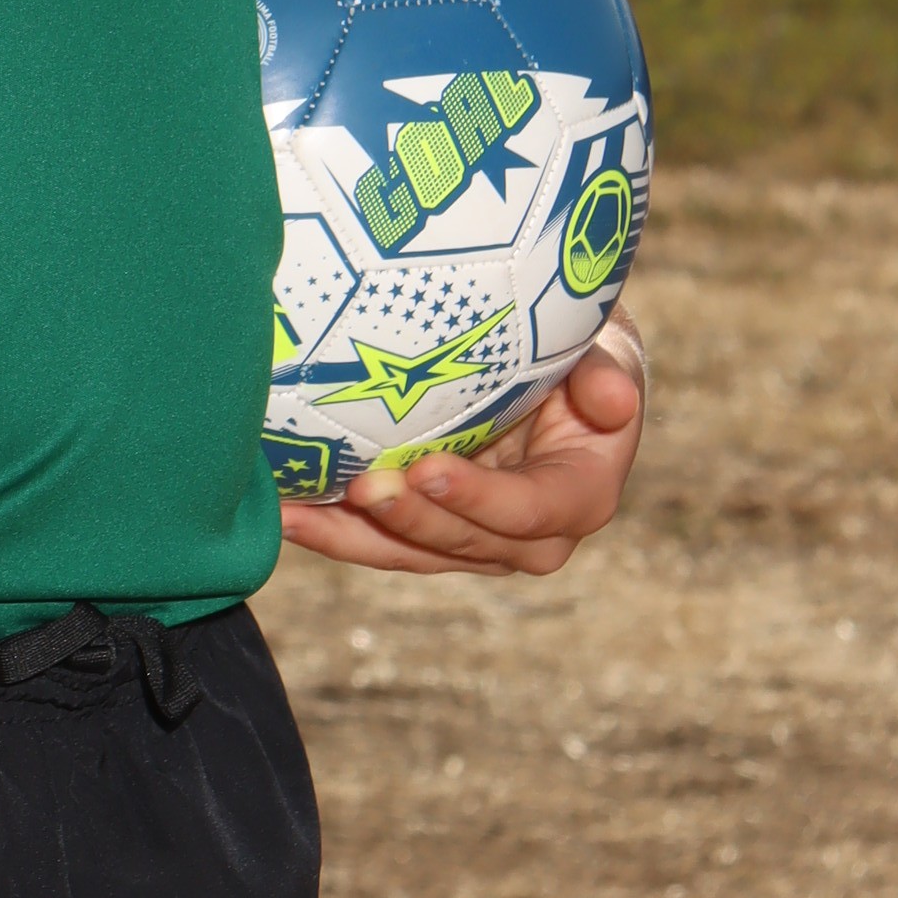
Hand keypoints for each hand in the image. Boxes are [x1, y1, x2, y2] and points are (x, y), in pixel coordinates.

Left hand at [277, 316, 645, 580]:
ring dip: (357, 535)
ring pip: (414, 552)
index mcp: (580, 495)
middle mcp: (531, 533)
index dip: (480, 499)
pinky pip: (380, 539)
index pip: (530, 510)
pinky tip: (285, 508)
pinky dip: (333, 527)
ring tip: (300, 509)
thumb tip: (613, 400)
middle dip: (410, 520)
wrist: (549, 360)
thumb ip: (607, 371)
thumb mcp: (605, 346)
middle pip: (466, 543)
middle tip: (361, 484)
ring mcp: (474, 536)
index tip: (427, 467)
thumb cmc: (581, 345)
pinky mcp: (429, 529)